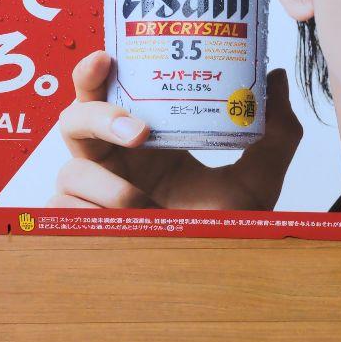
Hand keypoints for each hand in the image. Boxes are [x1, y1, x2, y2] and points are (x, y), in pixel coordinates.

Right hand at [50, 50, 302, 210]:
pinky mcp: (79, 227)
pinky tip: (124, 224)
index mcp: (146, 140)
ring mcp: (93, 195)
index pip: (108, 94)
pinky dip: (90, 213)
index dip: (96, 72)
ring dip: (107, 183)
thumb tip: (278, 77)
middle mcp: (114, 161)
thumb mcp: (259, 179)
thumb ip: (275, 131)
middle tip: (136, 130)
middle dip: (97, 115)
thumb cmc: (226, 232)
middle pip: (75, 119)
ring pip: (71, 169)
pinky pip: (62, 209)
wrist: (216, 284)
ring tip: (142, 202)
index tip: (108, 57)